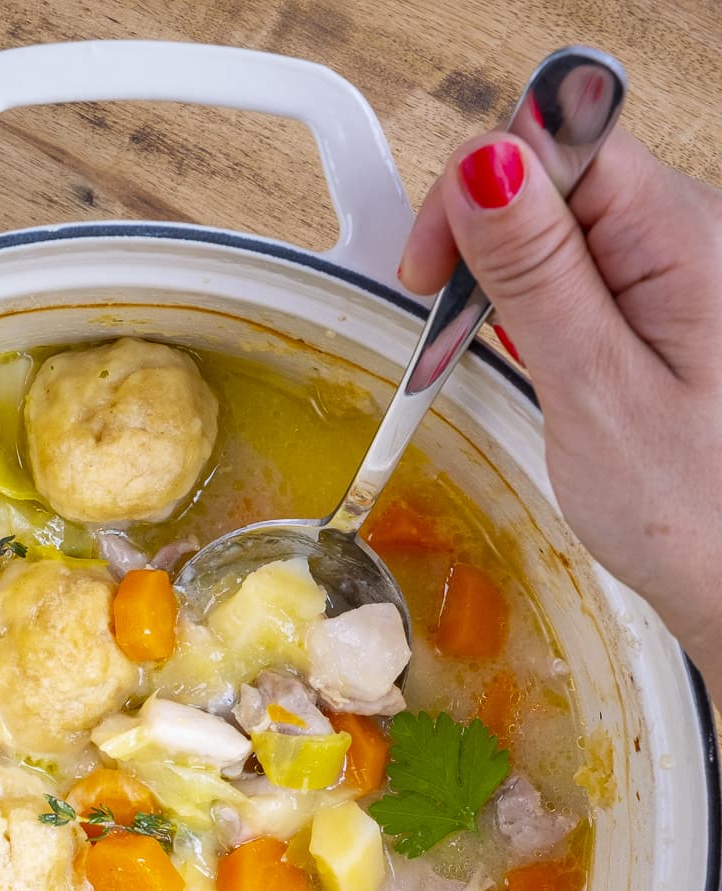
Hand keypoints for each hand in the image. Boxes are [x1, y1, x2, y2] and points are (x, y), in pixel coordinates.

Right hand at [399, 127, 721, 698]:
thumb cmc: (692, 511)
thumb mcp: (595, 391)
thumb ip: (539, 273)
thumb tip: (487, 164)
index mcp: (684, 237)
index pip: (557, 146)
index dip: (476, 192)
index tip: (428, 275)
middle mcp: (694, 233)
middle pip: (558, 177)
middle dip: (487, 240)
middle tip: (451, 334)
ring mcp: (686, 269)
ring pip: (567, 225)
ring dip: (511, 279)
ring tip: (498, 356)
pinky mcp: (672, 305)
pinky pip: (590, 271)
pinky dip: (544, 308)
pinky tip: (537, 358)